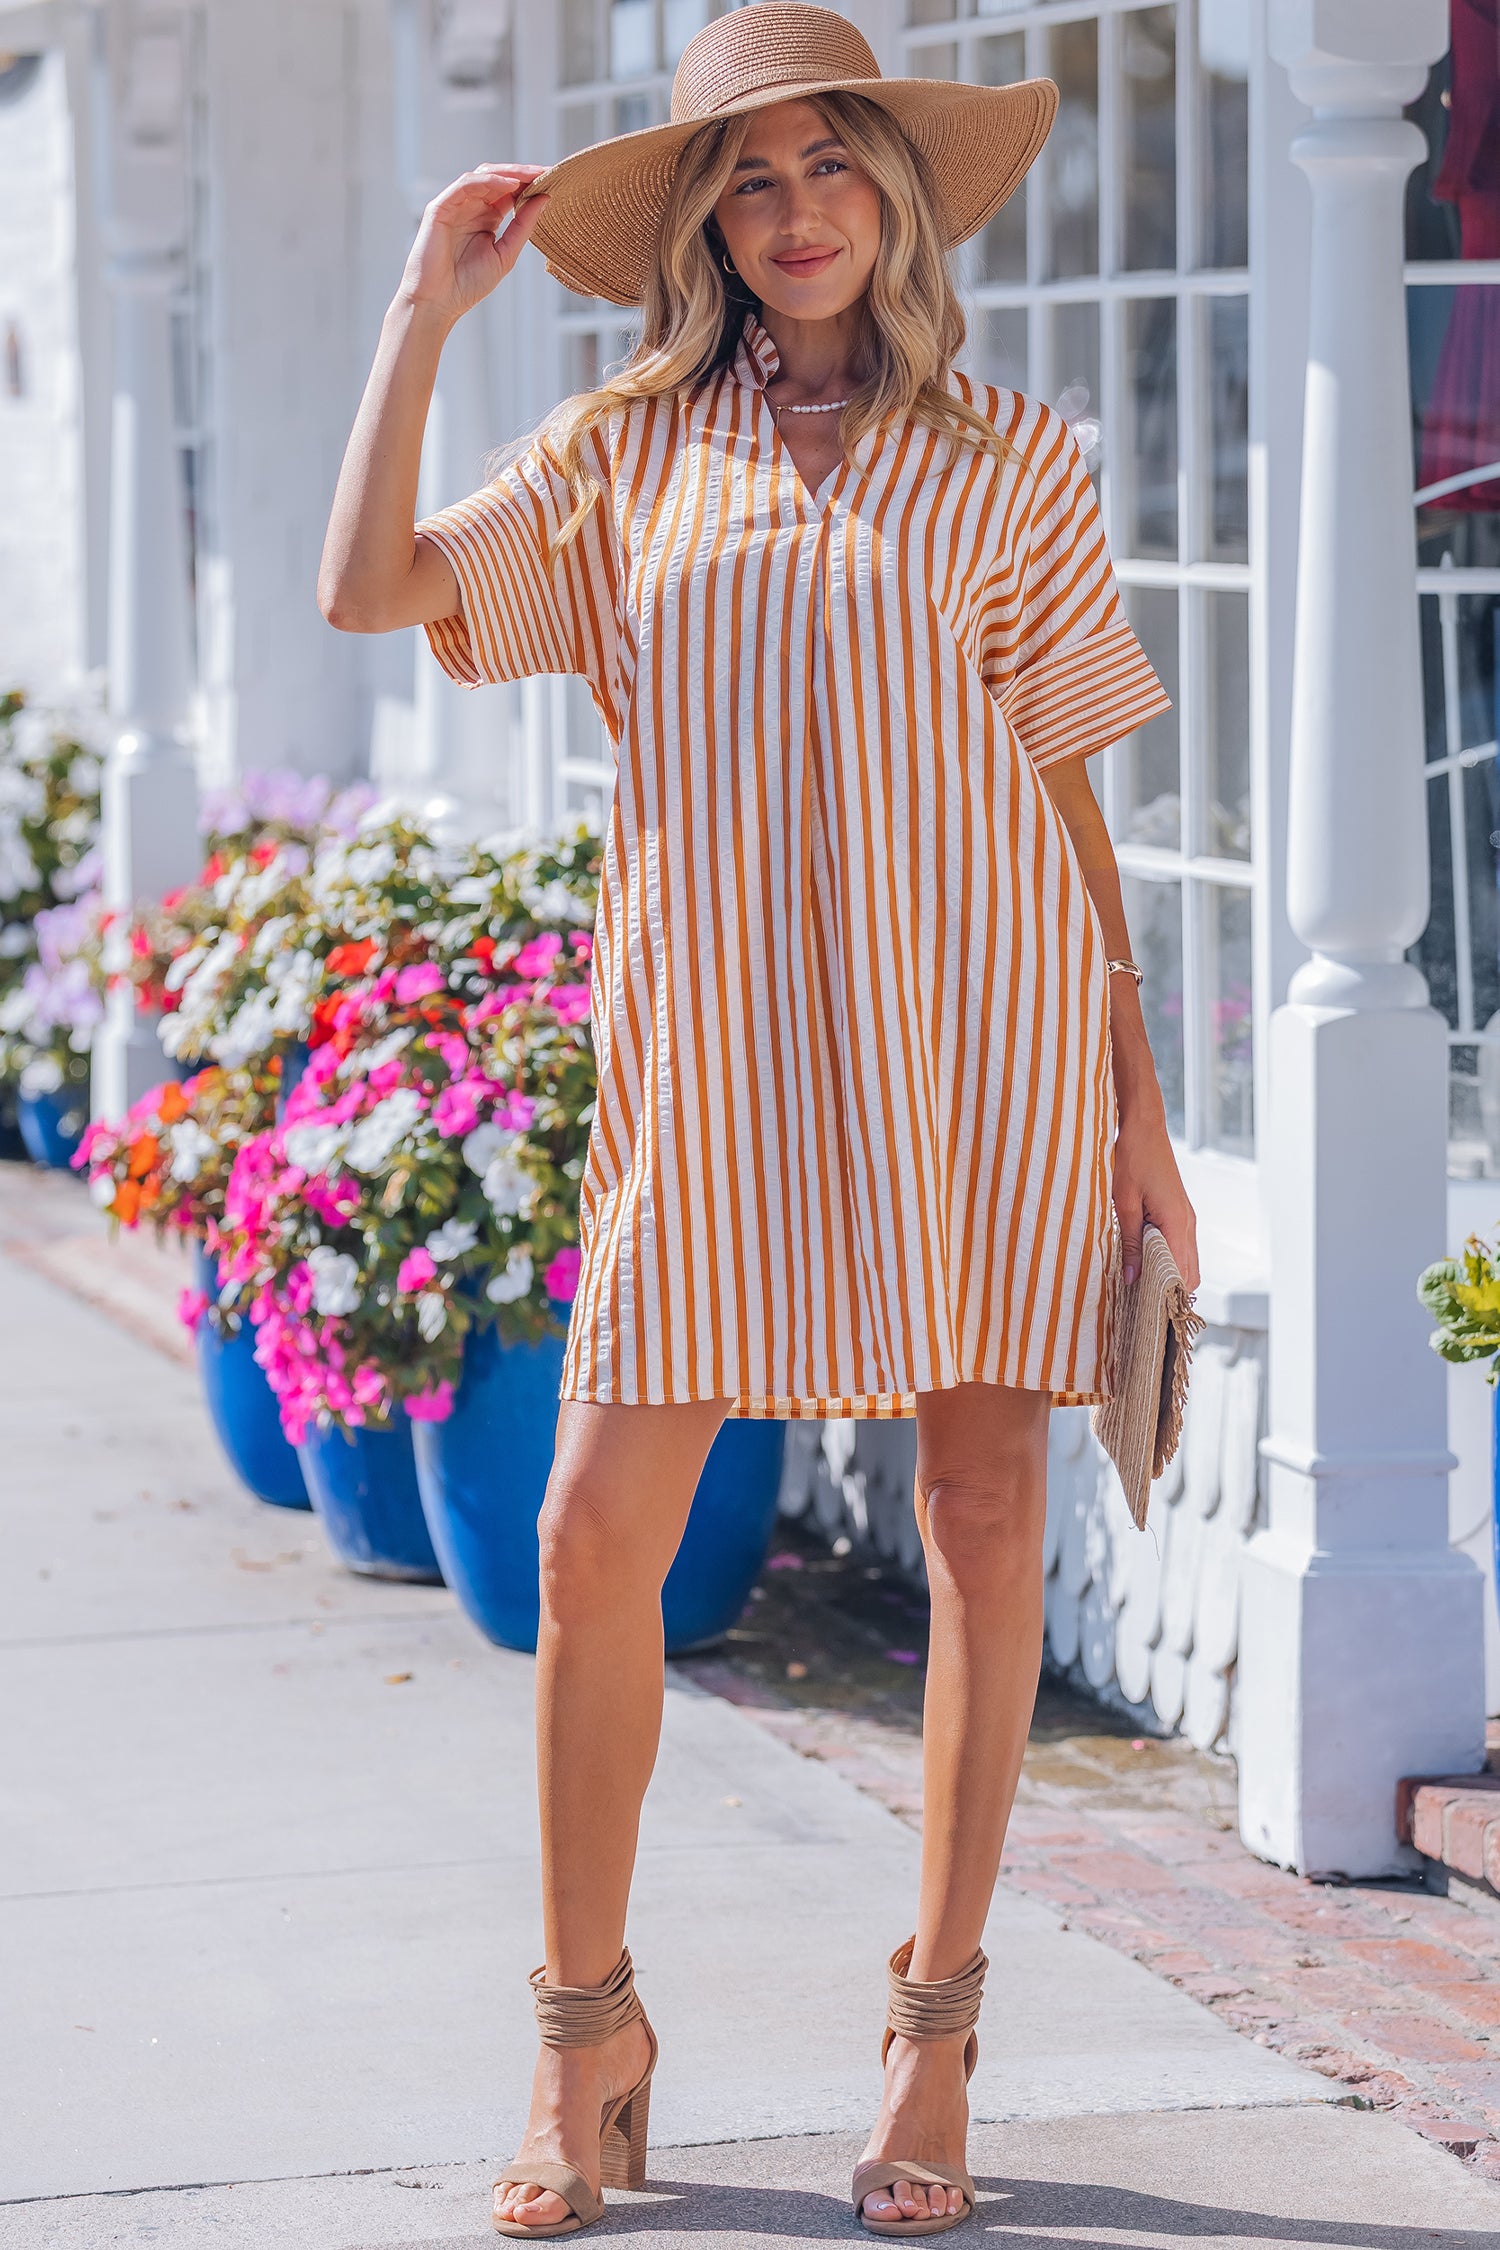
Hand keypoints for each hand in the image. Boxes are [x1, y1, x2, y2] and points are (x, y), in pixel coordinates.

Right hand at [396, 165, 549, 325]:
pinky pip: (466, 185)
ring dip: (509, 173)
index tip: (556, 180)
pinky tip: (509, 185)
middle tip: (549, 171)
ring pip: (483, 175)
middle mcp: (472, 207)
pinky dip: (488, 181)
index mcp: (487, 218)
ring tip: (533, 175)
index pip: (511, 192)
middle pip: (499, 178)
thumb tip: (545, 199)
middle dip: (524, 173)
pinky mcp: (441, 207)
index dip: (532, 184)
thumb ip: (523, 226)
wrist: (437, 302)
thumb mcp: (505, 254)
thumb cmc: (468, 284)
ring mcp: (455, 205)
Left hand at [1112, 1103, 1198, 1291]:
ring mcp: (1187, 1218)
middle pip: (1191, 1273)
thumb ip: (1131, 1243)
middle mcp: (1189, 1225)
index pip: (1183, 1276)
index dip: (1170, 1297)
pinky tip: (1146, 1262)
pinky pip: (1181, 1245)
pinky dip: (1169, 1259)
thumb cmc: (1132, 1160)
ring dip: (1170, 1275)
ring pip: (1187, 1260)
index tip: (1150, 1312)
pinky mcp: (1180, 1212)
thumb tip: (1132, 1278)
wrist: (1144, 1127)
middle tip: (1144, 1305)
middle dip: (1172, 1291)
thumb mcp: (1124, 1205)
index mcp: (1178, 1225)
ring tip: (1143, 1288)